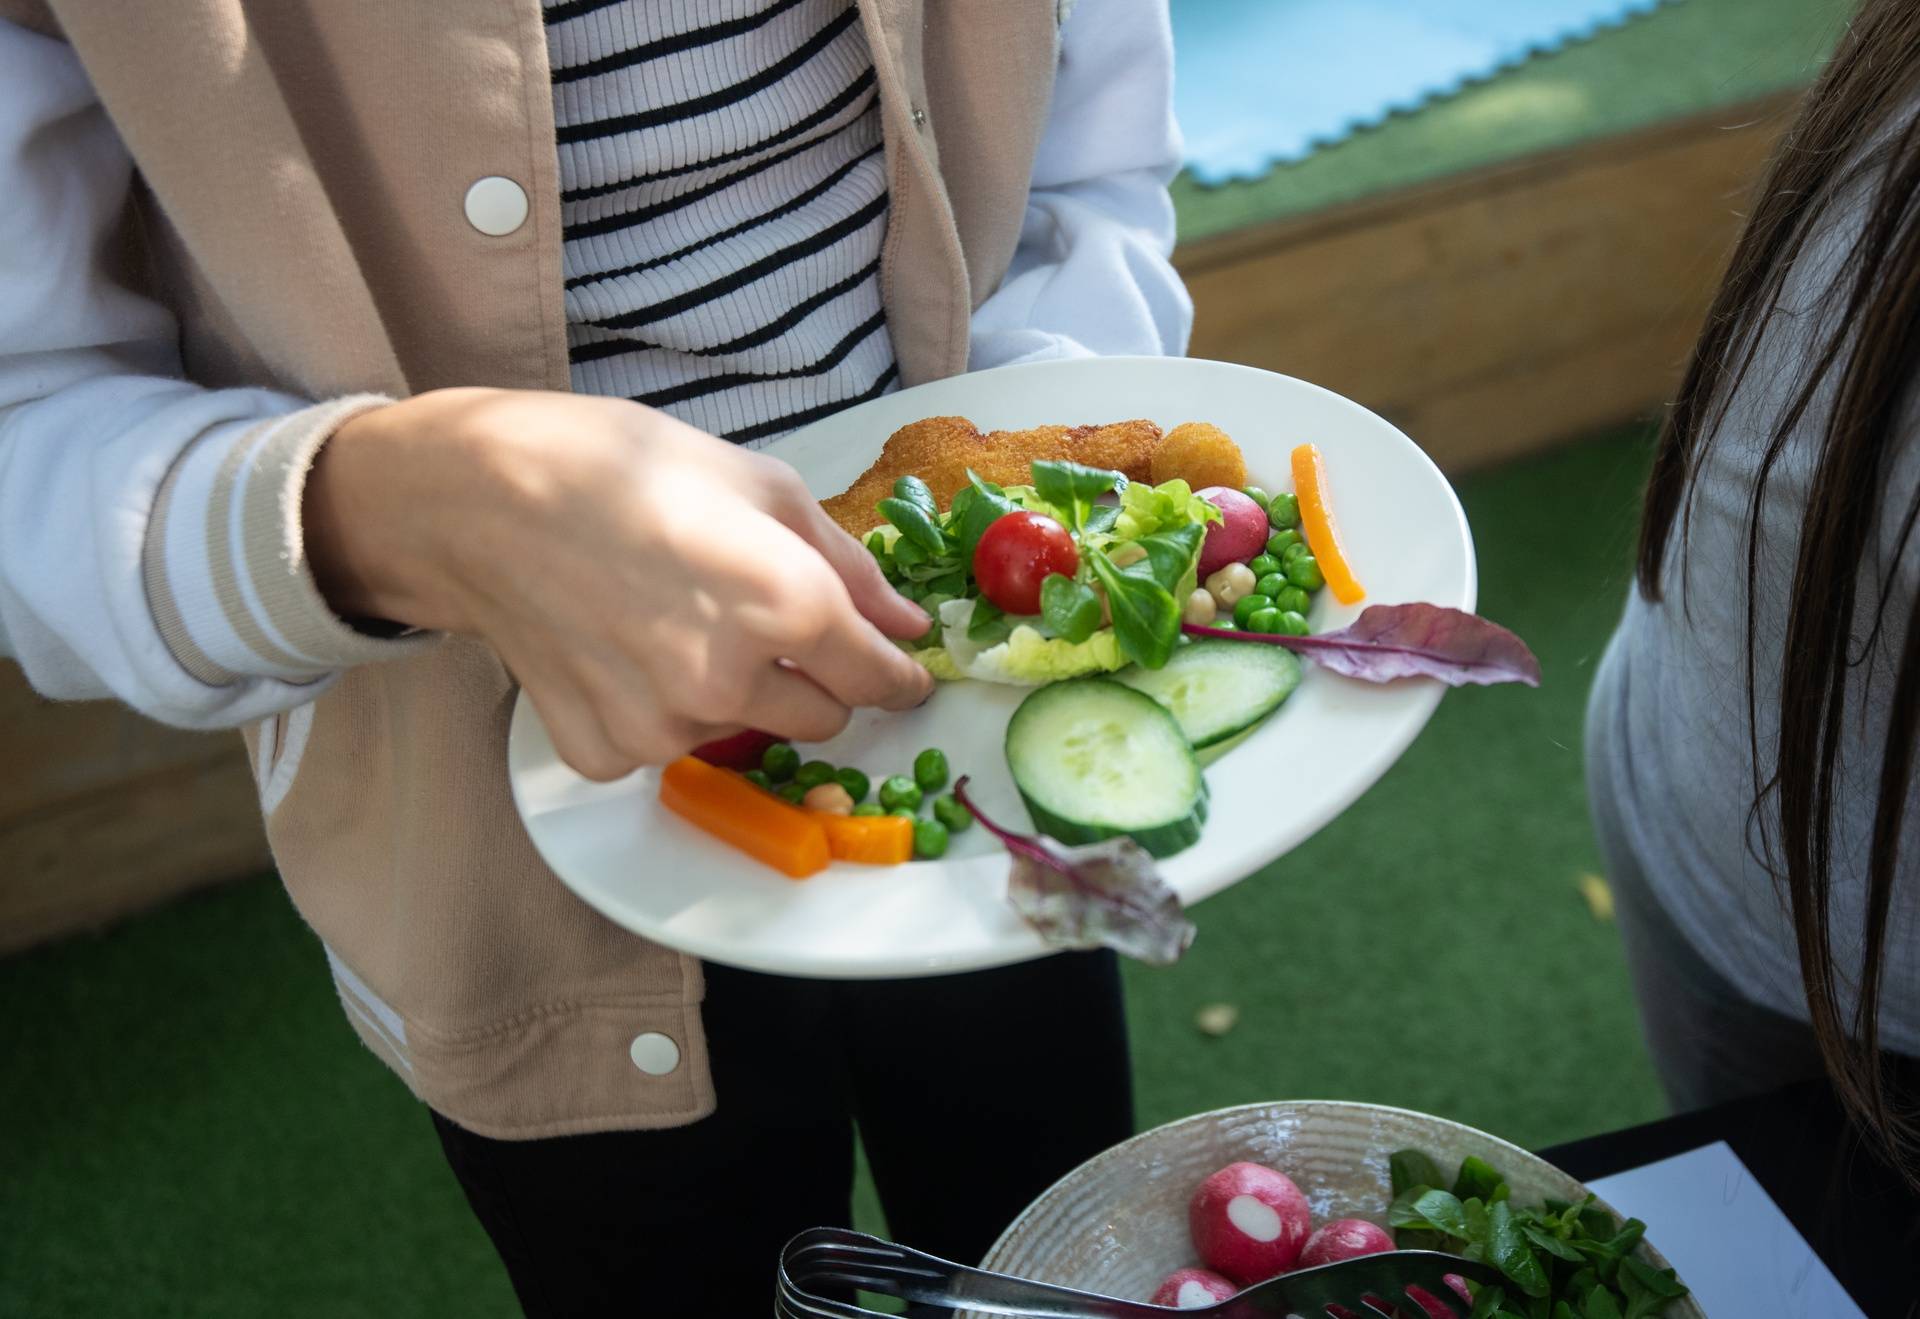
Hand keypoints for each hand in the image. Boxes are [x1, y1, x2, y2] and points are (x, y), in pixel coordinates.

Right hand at [305, 388, 932, 779]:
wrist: (475, 499)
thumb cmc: (620, 467)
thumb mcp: (759, 485)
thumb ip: (848, 567)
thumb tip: (907, 626)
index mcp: (786, 607)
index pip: (879, 681)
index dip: (897, 675)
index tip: (898, 670)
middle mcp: (731, 682)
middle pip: (823, 720)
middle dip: (812, 678)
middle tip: (761, 620)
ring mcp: (663, 728)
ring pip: (744, 731)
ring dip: (734, 691)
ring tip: (671, 617)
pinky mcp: (606, 753)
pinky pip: (667, 747)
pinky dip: (660, 709)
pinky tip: (621, 647)